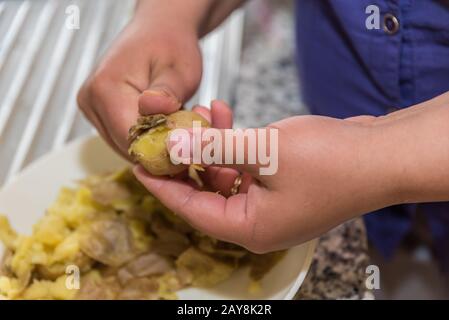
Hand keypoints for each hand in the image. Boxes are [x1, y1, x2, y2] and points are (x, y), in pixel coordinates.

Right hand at [77, 9, 202, 157]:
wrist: (158, 31)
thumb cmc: (171, 46)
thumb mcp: (179, 69)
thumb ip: (168, 93)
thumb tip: (153, 108)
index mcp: (106, 90)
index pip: (131, 141)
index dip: (161, 151)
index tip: (187, 148)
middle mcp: (90, 102)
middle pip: (126, 147)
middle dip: (158, 149)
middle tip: (185, 137)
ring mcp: (91, 109)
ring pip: (125, 146)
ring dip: (151, 144)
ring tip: (173, 125)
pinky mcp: (97, 114)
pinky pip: (122, 138)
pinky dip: (144, 138)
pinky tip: (160, 124)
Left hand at [134, 102, 399, 252]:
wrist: (381, 155)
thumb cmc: (330, 162)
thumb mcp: (263, 150)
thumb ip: (215, 146)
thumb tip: (175, 143)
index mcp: (248, 229)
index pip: (190, 209)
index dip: (161, 184)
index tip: (139, 162)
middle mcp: (256, 224)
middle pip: (206, 194)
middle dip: (189, 159)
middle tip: (171, 130)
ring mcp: (270, 207)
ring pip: (226, 178)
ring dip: (214, 147)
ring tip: (205, 114)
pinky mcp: (281, 189)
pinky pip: (245, 171)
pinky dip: (235, 148)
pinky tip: (228, 119)